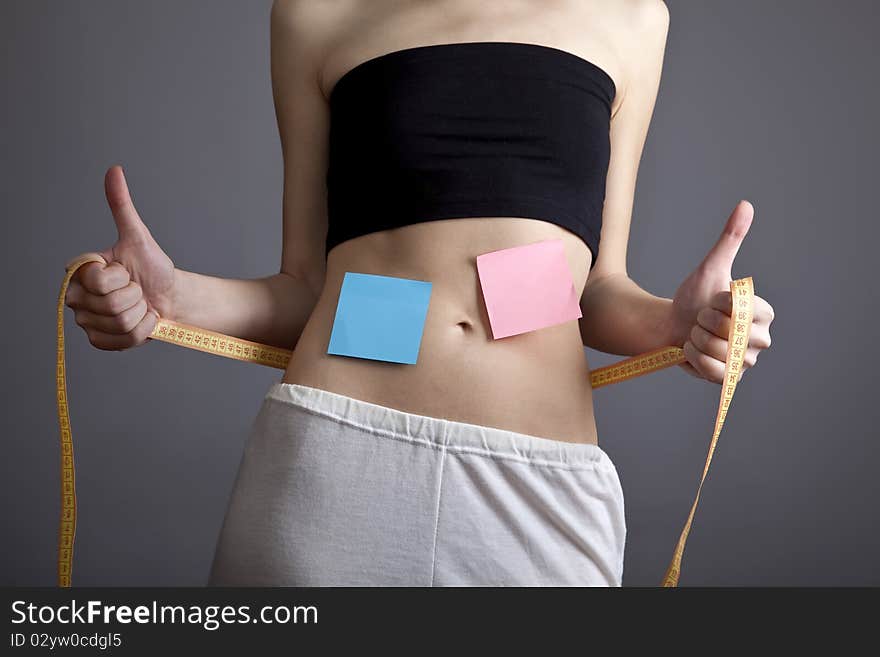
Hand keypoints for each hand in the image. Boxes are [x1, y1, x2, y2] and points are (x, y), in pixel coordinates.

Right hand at [64, 165, 175, 349]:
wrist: (168, 296)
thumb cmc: (151, 267)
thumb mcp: (138, 236)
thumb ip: (121, 205)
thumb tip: (114, 170)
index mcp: (80, 272)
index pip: (98, 281)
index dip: (121, 277)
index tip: (126, 271)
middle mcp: (77, 298)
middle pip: (110, 304)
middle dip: (135, 296)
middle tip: (137, 290)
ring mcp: (87, 322)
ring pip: (119, 322)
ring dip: (140, 313)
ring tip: (140, 304)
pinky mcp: (100, 341)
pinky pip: (124, 340)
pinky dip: (142, 331)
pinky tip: (142, 320)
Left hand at [664, 200, 774, 383]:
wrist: (671, 326)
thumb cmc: (693, 297)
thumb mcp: (711, 267)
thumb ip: (731, 239)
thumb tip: (745, 205)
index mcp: (763, 313)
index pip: (742, 309)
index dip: (719, 304)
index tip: (713, 300)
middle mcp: (761, 340)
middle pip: (730, 332)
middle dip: (705, 322)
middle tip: (702, 319)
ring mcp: (746, 362)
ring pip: (718, 351)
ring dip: (696, 340)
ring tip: (696, 334)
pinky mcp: (729, 379)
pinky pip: (711, 371)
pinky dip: (694, 359)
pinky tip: (692, 351)